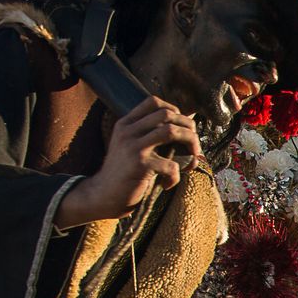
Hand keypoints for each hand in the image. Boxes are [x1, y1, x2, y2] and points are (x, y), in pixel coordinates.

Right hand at [55, 96, 199, 229]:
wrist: (103, 195)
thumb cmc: (125, 173)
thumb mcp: (132, 148)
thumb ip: (151, 136)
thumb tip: (188, 128)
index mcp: (126, 124)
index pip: (153, 102)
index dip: (174, 110)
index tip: (182, 126)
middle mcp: (128, 131)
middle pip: (167, 114)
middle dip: (189, 128)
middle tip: (194, 146)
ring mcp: (133, 147)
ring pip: (171, 131)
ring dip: (190, 145)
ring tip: (191, 160)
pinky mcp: (139, 165)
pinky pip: (171, 165)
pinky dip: (176, 176)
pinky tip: (168, 184)